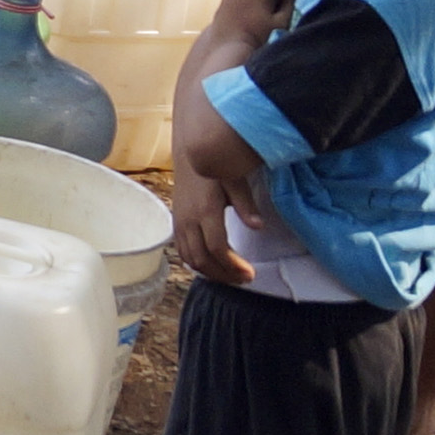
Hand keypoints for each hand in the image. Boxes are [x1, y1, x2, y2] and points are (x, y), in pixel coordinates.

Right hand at [167, 169, 253, 289]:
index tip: (250, 272)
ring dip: (211, 273)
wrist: (189, 156)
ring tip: (231, 276)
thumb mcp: (234, 181)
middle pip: (202, 259)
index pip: (217, 248)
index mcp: (205, 210)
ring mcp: (180, 224)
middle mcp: (189, 221)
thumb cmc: (214, 167)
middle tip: (244, 278)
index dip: (233, 265)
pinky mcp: (176, 225)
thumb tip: (258, 226)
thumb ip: (245, 205)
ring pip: (191, 259)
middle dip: (224, 274)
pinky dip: (199, 264)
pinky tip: (214, 265)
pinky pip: (184, 253)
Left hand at [209, 0, 295, 43]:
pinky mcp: (223, 2)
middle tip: (272, 16)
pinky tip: (245, 19)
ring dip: (257, 1)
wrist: (229, 48)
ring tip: (258, 18)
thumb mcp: (281, 23)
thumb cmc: (259, 37)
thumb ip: (289, 6)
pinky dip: (245, 4)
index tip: (286, 11)